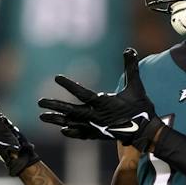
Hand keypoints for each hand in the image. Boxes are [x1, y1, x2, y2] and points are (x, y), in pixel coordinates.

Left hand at [38, 48, 161, 148]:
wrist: (146, 131)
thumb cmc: (140, 107)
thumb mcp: (136, 85)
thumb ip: (131, 67)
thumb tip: (129, 49)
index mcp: (103, 103)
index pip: (82, 93)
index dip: (69, 85)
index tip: (56, 78)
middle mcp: (96, 116)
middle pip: (71, 111)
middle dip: (54, 106)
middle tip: (39, 102)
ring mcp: (95, 127)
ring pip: (71, 123)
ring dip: (56, 119)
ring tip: (42, 116)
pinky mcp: (98, 134)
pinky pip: (81, 134)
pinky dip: (72, 132)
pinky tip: (63, 130)